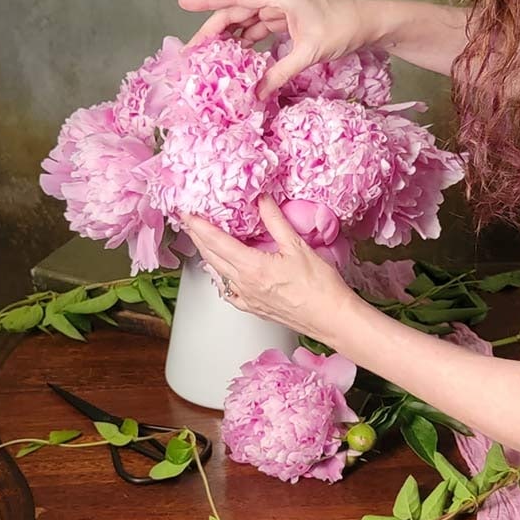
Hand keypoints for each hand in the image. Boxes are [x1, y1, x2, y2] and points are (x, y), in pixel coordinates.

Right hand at [176, 0, 374, 98]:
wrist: (371, 23)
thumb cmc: (344, 29)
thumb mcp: (310, 53)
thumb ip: (279, 72)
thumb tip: (255, 94)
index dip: (207, 0)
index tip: (182, 3)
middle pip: (236, 10)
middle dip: (213, 28)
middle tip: (192, 50)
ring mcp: (283, 8)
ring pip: (247, 20)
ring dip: (229, 36)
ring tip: (209, 56)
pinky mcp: (290, 19)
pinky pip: (260, 28)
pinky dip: (247, 41)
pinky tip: (237, 55)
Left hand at [182, 196, 355, 340]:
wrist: (332, 319)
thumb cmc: (320, 288)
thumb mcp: (298, 246)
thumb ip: (275, 221)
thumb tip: (262, 200)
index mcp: (252, 268)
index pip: (216, 242)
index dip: (199, 225)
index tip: (187, 213)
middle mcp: (244, 285)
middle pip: (211, 256)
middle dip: (197, 237)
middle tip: (189, 221)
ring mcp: (247, 299)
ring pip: (218, 273)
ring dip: (207, 254)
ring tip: (202, 240)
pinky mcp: (255, 308)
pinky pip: (229, 291)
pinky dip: (221, 277)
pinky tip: (223, 272)